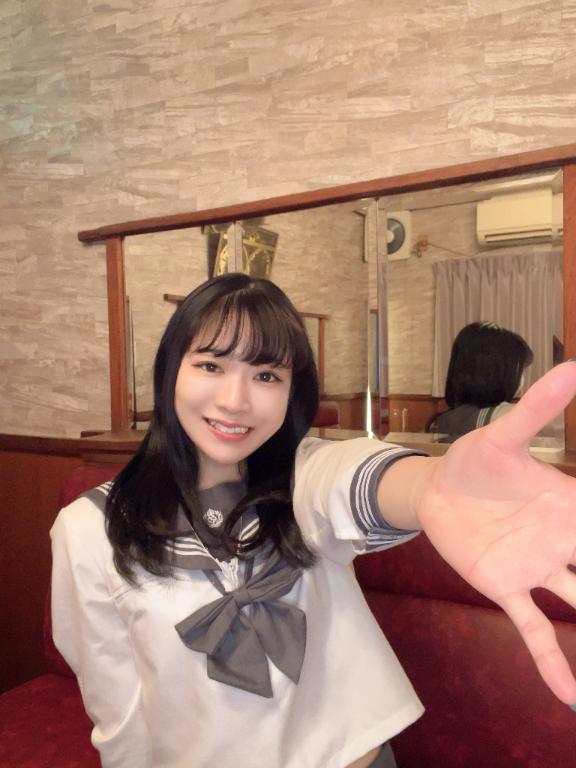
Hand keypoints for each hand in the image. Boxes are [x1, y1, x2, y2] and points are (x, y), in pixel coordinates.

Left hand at [417, 361, 575, 705]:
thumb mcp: (506, 434)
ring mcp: (538, 568)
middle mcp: (565, 541)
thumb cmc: (475, 460)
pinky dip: (553, 662)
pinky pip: (534, 630)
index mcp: (573, 503)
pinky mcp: (505, 587)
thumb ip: (540, 408)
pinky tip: (571, 698)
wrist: (434, 489)